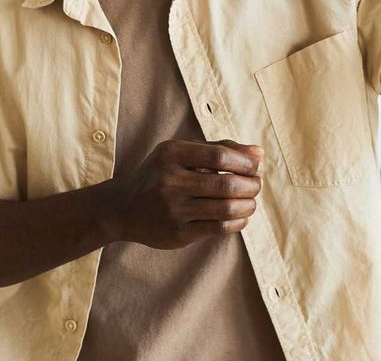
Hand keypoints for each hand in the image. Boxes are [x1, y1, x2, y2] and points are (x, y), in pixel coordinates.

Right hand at [105, 139, 263, 249]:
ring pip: (226, 209)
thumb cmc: (159, 174)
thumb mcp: (179, 153)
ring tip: (251, 201)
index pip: (219, 155)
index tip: (256, 166)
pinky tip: (240, 216)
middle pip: (226, 183)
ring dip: (248, 205)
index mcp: (171, 155)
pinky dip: (238, 221)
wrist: (122, 208)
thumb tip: (259, 152)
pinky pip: (218, 228)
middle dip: (251, 184)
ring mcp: (173, 209)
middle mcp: (170, 181)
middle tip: (257, 184)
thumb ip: (218, 148)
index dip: (245, 162)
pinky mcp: (178, 233)